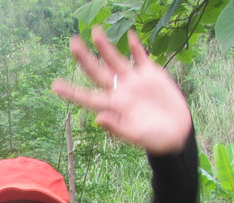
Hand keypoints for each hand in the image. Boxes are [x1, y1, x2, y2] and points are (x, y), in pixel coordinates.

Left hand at [51, 28, 191, 154]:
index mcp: (113, 107)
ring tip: (96, 32)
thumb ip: (117, 127)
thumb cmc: (155, 139)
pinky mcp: (151, 75)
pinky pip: (141, 57)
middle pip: (98, 72)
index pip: (88, 97)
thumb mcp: (137, 135)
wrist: (177, 133)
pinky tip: (130, 36)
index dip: (72, 92)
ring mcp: (134, 81)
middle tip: (73, 43)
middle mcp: (120, 91)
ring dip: (106, 47)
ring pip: (116, 60)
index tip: (56, 86)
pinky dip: (136, 47)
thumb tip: (98, 118)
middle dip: (85, 58)